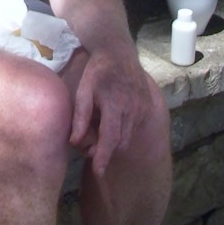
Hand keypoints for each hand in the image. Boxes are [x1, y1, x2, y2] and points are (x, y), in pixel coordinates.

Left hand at [68, 41, 153, 177]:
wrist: (119, 53)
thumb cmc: (98, 71)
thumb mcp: (83, 90)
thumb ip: (81, 117)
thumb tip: (75, 142)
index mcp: (115, 105)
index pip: (110, 138)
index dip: (103, 157)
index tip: (98, 172)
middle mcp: (132, 109)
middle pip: (120, 142)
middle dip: (106, 150)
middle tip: (90, 147)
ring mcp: (143, 108)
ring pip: (128, 137)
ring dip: (115, 141)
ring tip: (100, 130)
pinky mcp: (148, 107)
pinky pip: (135, 128)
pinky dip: (124, 131)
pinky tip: (113, 120)